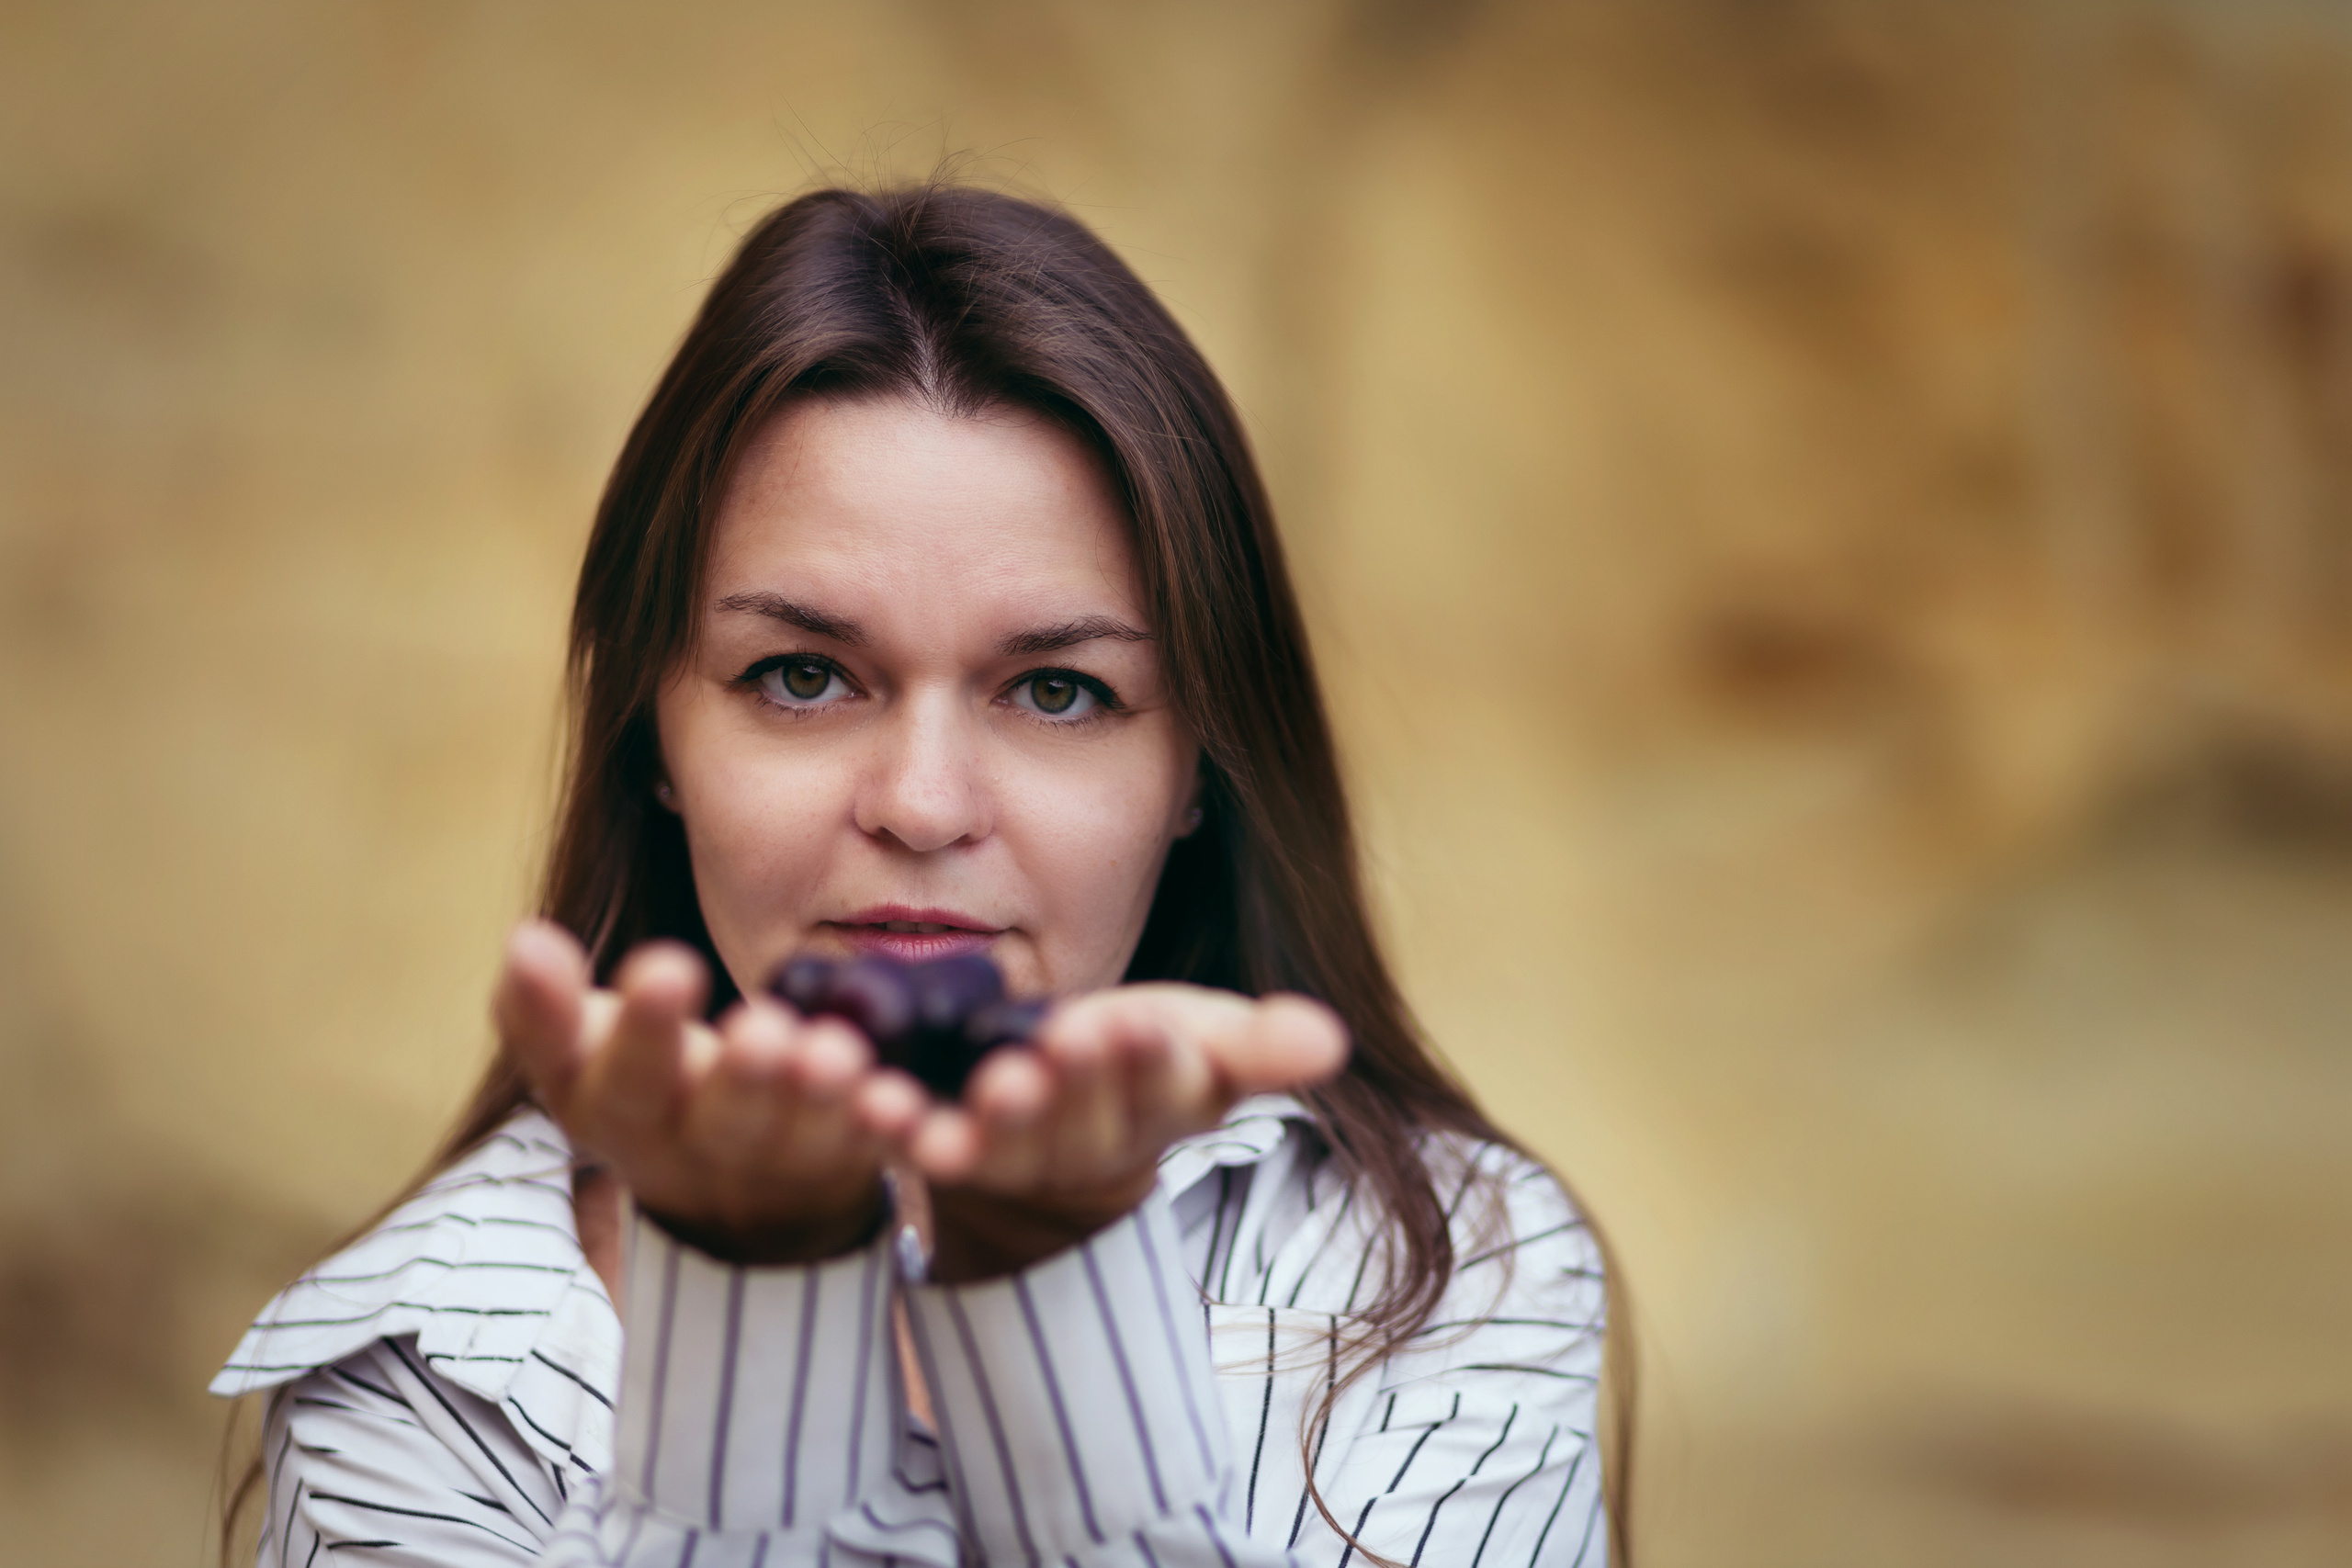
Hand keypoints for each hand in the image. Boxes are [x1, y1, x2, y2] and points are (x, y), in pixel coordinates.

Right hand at [494, 921, 923, 1263]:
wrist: (729, 1189)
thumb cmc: (647, 1083)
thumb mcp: (581, 1052)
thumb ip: (543, 1005)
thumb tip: (524, 941)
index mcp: (617, 1111)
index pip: (616, 1077)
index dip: (638, 1030)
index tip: (667, 968)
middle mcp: (698, 1148)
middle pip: (719, 1119)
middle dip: (742, 1077)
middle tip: (763, 1032)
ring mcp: (777, 1164)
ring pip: (801, 1137)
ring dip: (820, 1099)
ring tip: (836, 1056)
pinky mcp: (847, 1164)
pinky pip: (872, 1153)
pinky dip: (886, 1130)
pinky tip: (899, 1100)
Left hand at [871, 984, 1347, 1281]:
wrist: (1067, 1116)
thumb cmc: (1147, 1059)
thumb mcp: (1208, 1044)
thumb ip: (1261, 1045)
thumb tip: (1329, 1041)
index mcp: (1164, 1100)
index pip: (1167, 1082)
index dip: (1153, 1061)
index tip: (1141, 1029)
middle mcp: (1092, 1137)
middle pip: (1083, 1114)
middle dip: (1072, 1087)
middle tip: (1058, 1051)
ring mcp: (1015, 1150)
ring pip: (1004, 1141)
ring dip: (990, 1124)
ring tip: (978, 1096)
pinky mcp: (946, 1146)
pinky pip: (921, 1139)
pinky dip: (902, 1126)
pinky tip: (878, 1103)